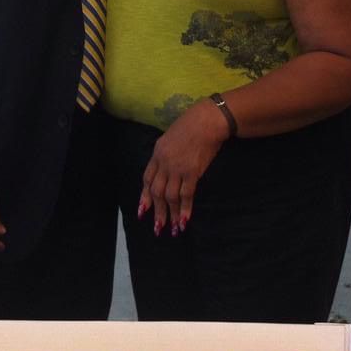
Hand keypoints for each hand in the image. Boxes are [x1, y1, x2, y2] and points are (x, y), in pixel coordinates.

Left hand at [139, 98, 228, 235]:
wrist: (207, 120)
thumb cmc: (191, 124)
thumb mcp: (170, 137)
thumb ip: (166, 153)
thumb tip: (166, 168)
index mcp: (157, 153)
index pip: (147, 179)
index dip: (145, 196)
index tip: (143, 210)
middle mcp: (164, 163)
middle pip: (157, 191)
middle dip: (157, 211)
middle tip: (157, 228)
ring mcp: (177, 168)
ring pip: (170, 196)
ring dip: (170, 214)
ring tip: (171, 229)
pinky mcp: (192, 172)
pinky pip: (186, 195)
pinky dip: (184, 209)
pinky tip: (184, 221)